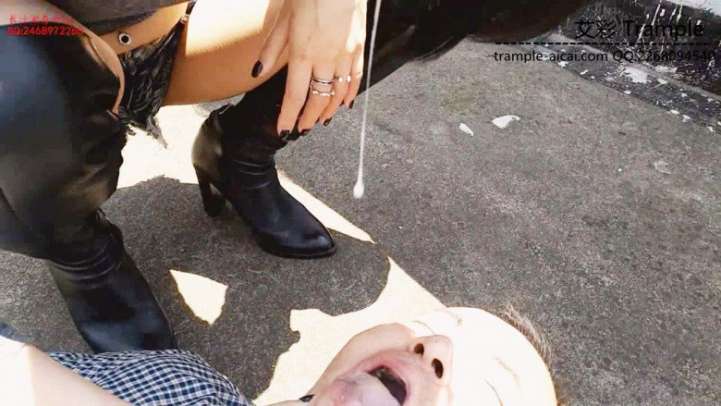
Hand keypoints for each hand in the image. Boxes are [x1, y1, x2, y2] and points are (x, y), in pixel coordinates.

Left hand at [253, 0, 367, 134]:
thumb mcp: (283, 19)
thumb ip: (271, 49)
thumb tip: (257, 72)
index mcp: (303, 53)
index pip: (294, 96)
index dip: (288, 116)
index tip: (284, 129)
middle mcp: (326, 59)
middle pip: (318, 100)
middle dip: (309, 118)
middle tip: (302, 129)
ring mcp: (345, 55)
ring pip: (338, 93)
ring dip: (328, 110)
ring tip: (321, 120)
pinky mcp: (359, 48)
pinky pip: (356, 78)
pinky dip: (349, 94)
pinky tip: (343, 103)